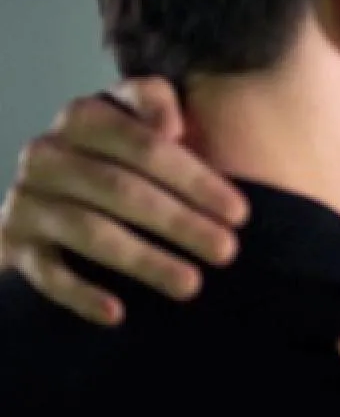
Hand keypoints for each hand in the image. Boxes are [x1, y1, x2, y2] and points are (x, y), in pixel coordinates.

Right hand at [0, 78, 246, 324]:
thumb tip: (170, 126)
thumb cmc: (121, 158)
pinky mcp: (11, 244)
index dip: (195, 179)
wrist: (53, 195)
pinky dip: (81, 294)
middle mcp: (46, 154)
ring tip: (191, 284)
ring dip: (144, 260)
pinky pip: (46, 273)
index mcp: (83, 116)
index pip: (144, 146)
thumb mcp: (136, 119)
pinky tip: (117, 314)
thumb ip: (154, 102)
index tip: (239, 213)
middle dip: (179, 222)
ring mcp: (26, 200)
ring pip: (89, 231)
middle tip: (226, 252)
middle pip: (120, 189)